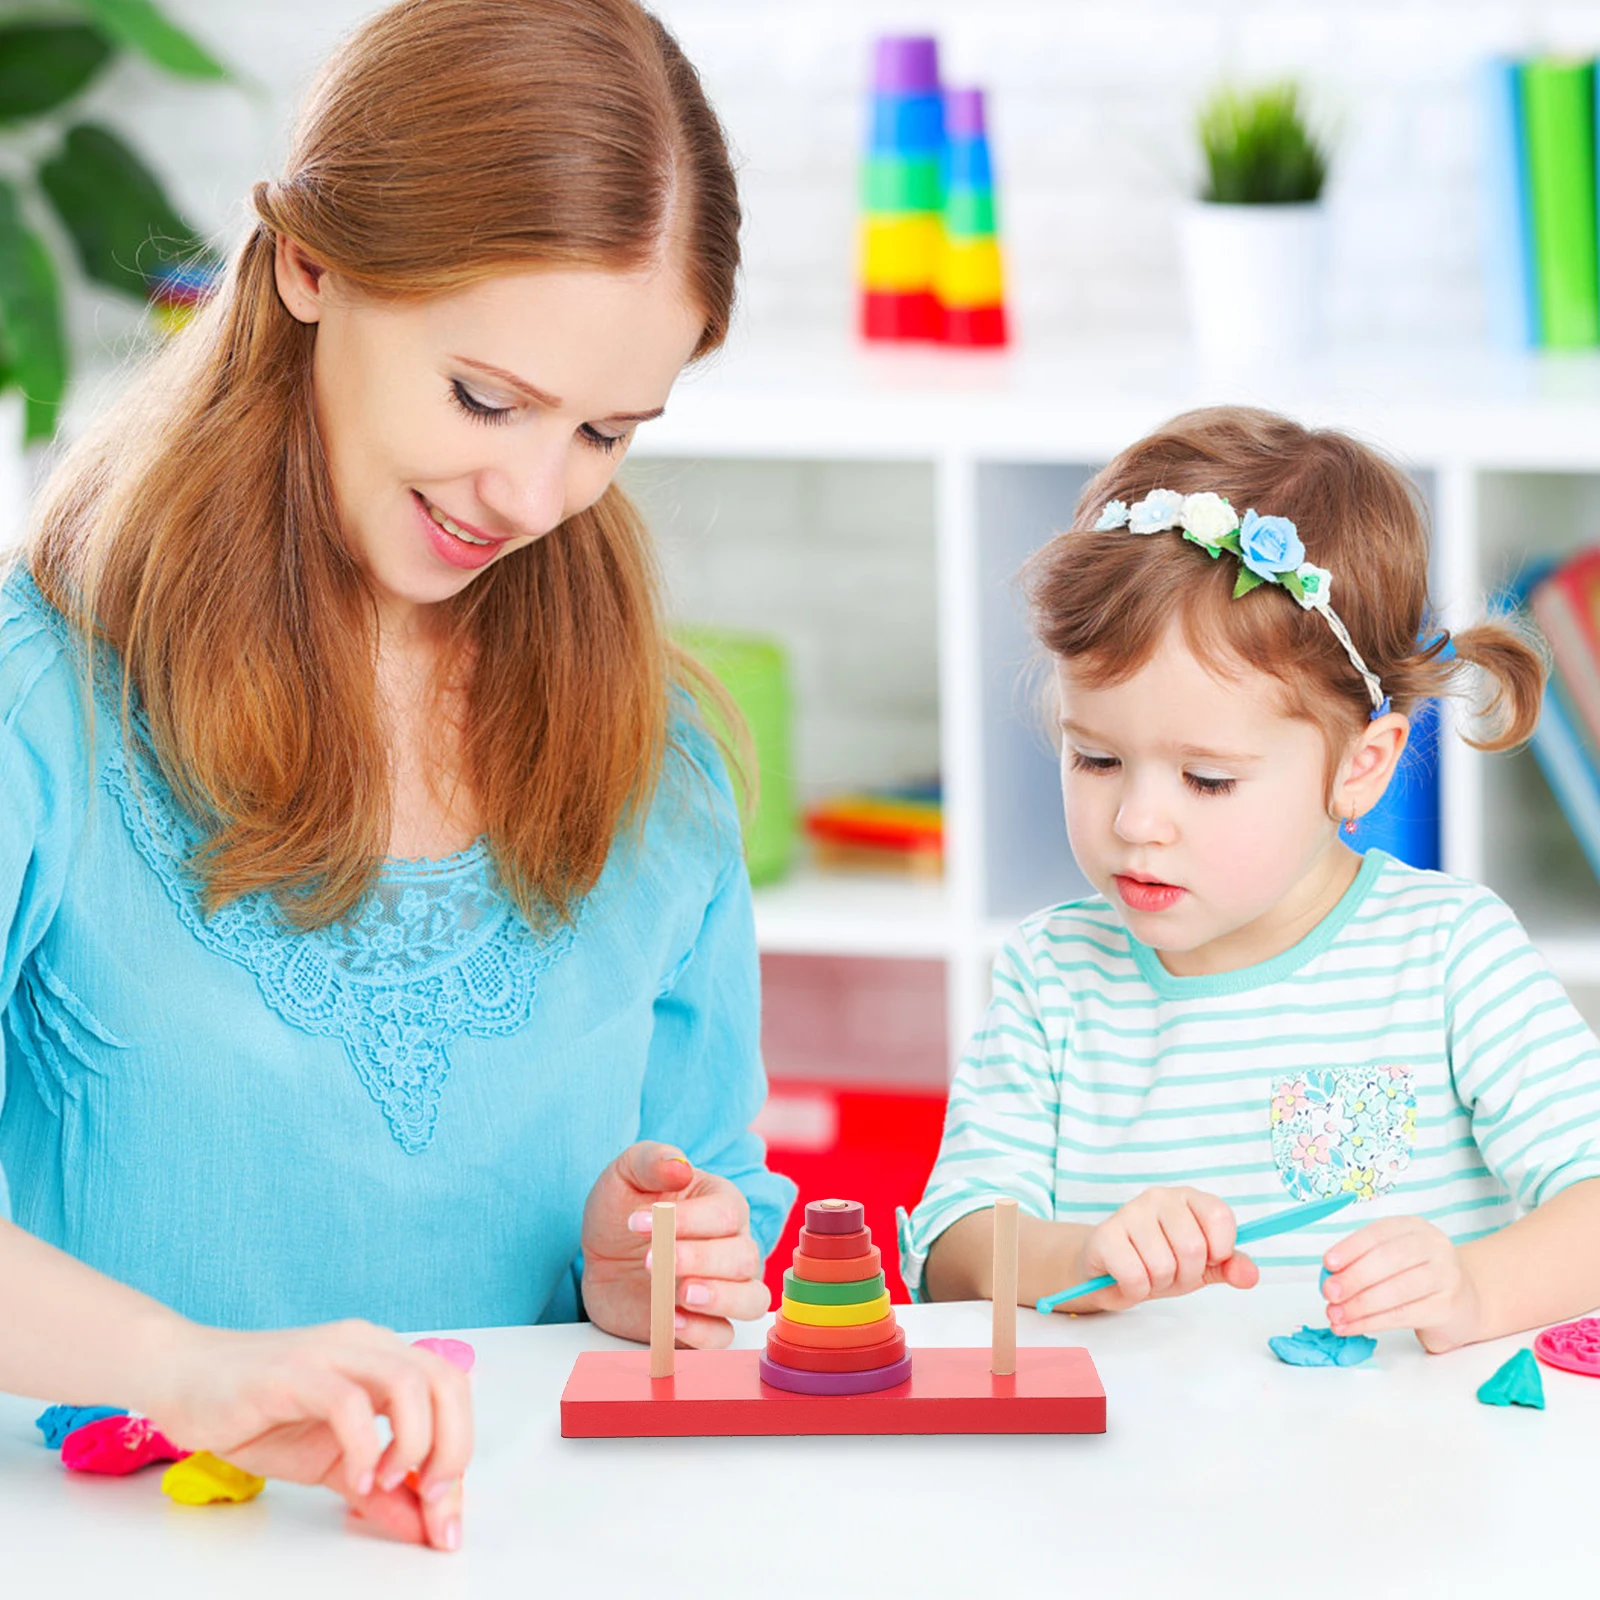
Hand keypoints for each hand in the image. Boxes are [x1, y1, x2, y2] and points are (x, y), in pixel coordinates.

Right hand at [139, 1319, 471, 1550]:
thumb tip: (422, 1527)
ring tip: (386, 1485)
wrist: (180, 1378)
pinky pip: (350, 1402)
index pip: (451, 1398)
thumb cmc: (256, 1414)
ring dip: (415, 1444)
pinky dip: (364, 1446)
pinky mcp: (295, 1372)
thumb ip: (376, 1490)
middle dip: (454, 1450)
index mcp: (384, 1359)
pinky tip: (353, 1481)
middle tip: (432, 1502)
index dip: (460, 1461)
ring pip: (412, 1382)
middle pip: (448, 1382)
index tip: (447, 1525)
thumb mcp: (328, 1462)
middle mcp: (369, 1346)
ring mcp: (334, 1354)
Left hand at [580, 1141, 769, 1346]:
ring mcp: (724, 1289)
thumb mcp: (626, 1174)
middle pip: (743, 1257)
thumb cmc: (623, 1208)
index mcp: (722, 1204)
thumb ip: (653, 1160)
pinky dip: (704, 1333)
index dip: (686, 1220)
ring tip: (680, 1293)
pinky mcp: (704, 1324)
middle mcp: (734, 1246)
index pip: (726, 1214)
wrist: (601, 1256)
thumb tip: (681, 1166)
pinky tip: (672, 1321)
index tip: (636, 1223)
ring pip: (751, 1300)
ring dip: (720, 1298)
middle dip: (699, 1260)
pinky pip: (724, 1336)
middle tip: (650, 1260)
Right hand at [1072, 1186, 1258, 1310]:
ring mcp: (1129, 1212)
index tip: (1208, 1259)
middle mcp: (1159, 1197)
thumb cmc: (1158, 1261)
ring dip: (1158, 1284)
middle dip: (1185, 1275)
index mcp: (1188, 1198)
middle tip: (1171, 1273)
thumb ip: (1229, 1267)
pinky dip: (1135, 1290)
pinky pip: (1134, 1276)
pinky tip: (1127, 1280)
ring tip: (1147, 1274)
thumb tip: (1251, 1275)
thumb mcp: (1201, 1266)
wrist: (1108, 1269)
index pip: (1219, 1215)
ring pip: (1162, 1266)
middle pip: (1193, 1248)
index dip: (1220, 1249)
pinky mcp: (1105, 1235)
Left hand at [1323, 1216, 1480, 1350]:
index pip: (1378, 1233)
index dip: (1350, 1248)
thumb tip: (1330, 1277)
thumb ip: (1363, 1261)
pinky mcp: (1447, 1307)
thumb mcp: (1392, 1258)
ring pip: (1396, 1291)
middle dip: (1353, 1278)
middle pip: (1388, 1260)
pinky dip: (1373, 1323)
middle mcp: (1434, 1247)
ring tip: (1336, 1315)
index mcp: (1413, 1227)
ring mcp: (1445, 1276)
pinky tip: (1353, 1326)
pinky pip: (1404, 1315)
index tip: (1328, 1263)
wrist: (1465, 1302)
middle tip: (1329, 1293)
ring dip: (1360, 1306)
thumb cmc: (1417, 1276)